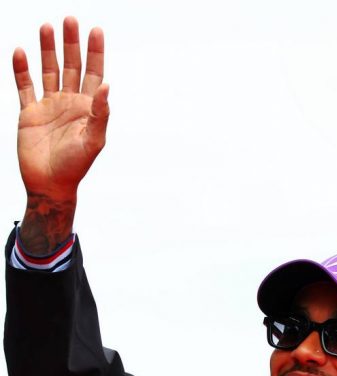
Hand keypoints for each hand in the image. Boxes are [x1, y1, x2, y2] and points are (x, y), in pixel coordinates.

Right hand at [13, 16, 108, 201]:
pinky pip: (24, 86)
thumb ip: (100, 114)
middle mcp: (69, 103)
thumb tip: (107, 86)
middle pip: (71, 66)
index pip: (94, 74)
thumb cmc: (75, 167)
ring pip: (48, 71)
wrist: (50, 185)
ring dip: (47, 50)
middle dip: (71, 44)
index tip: (95, 30)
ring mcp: (49, 106)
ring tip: (47, 27)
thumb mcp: (93, 141)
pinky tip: (21, 52)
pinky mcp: (29, 113)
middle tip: (69, 20)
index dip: (95, 53)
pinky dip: (21, 70)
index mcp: (87, 108)